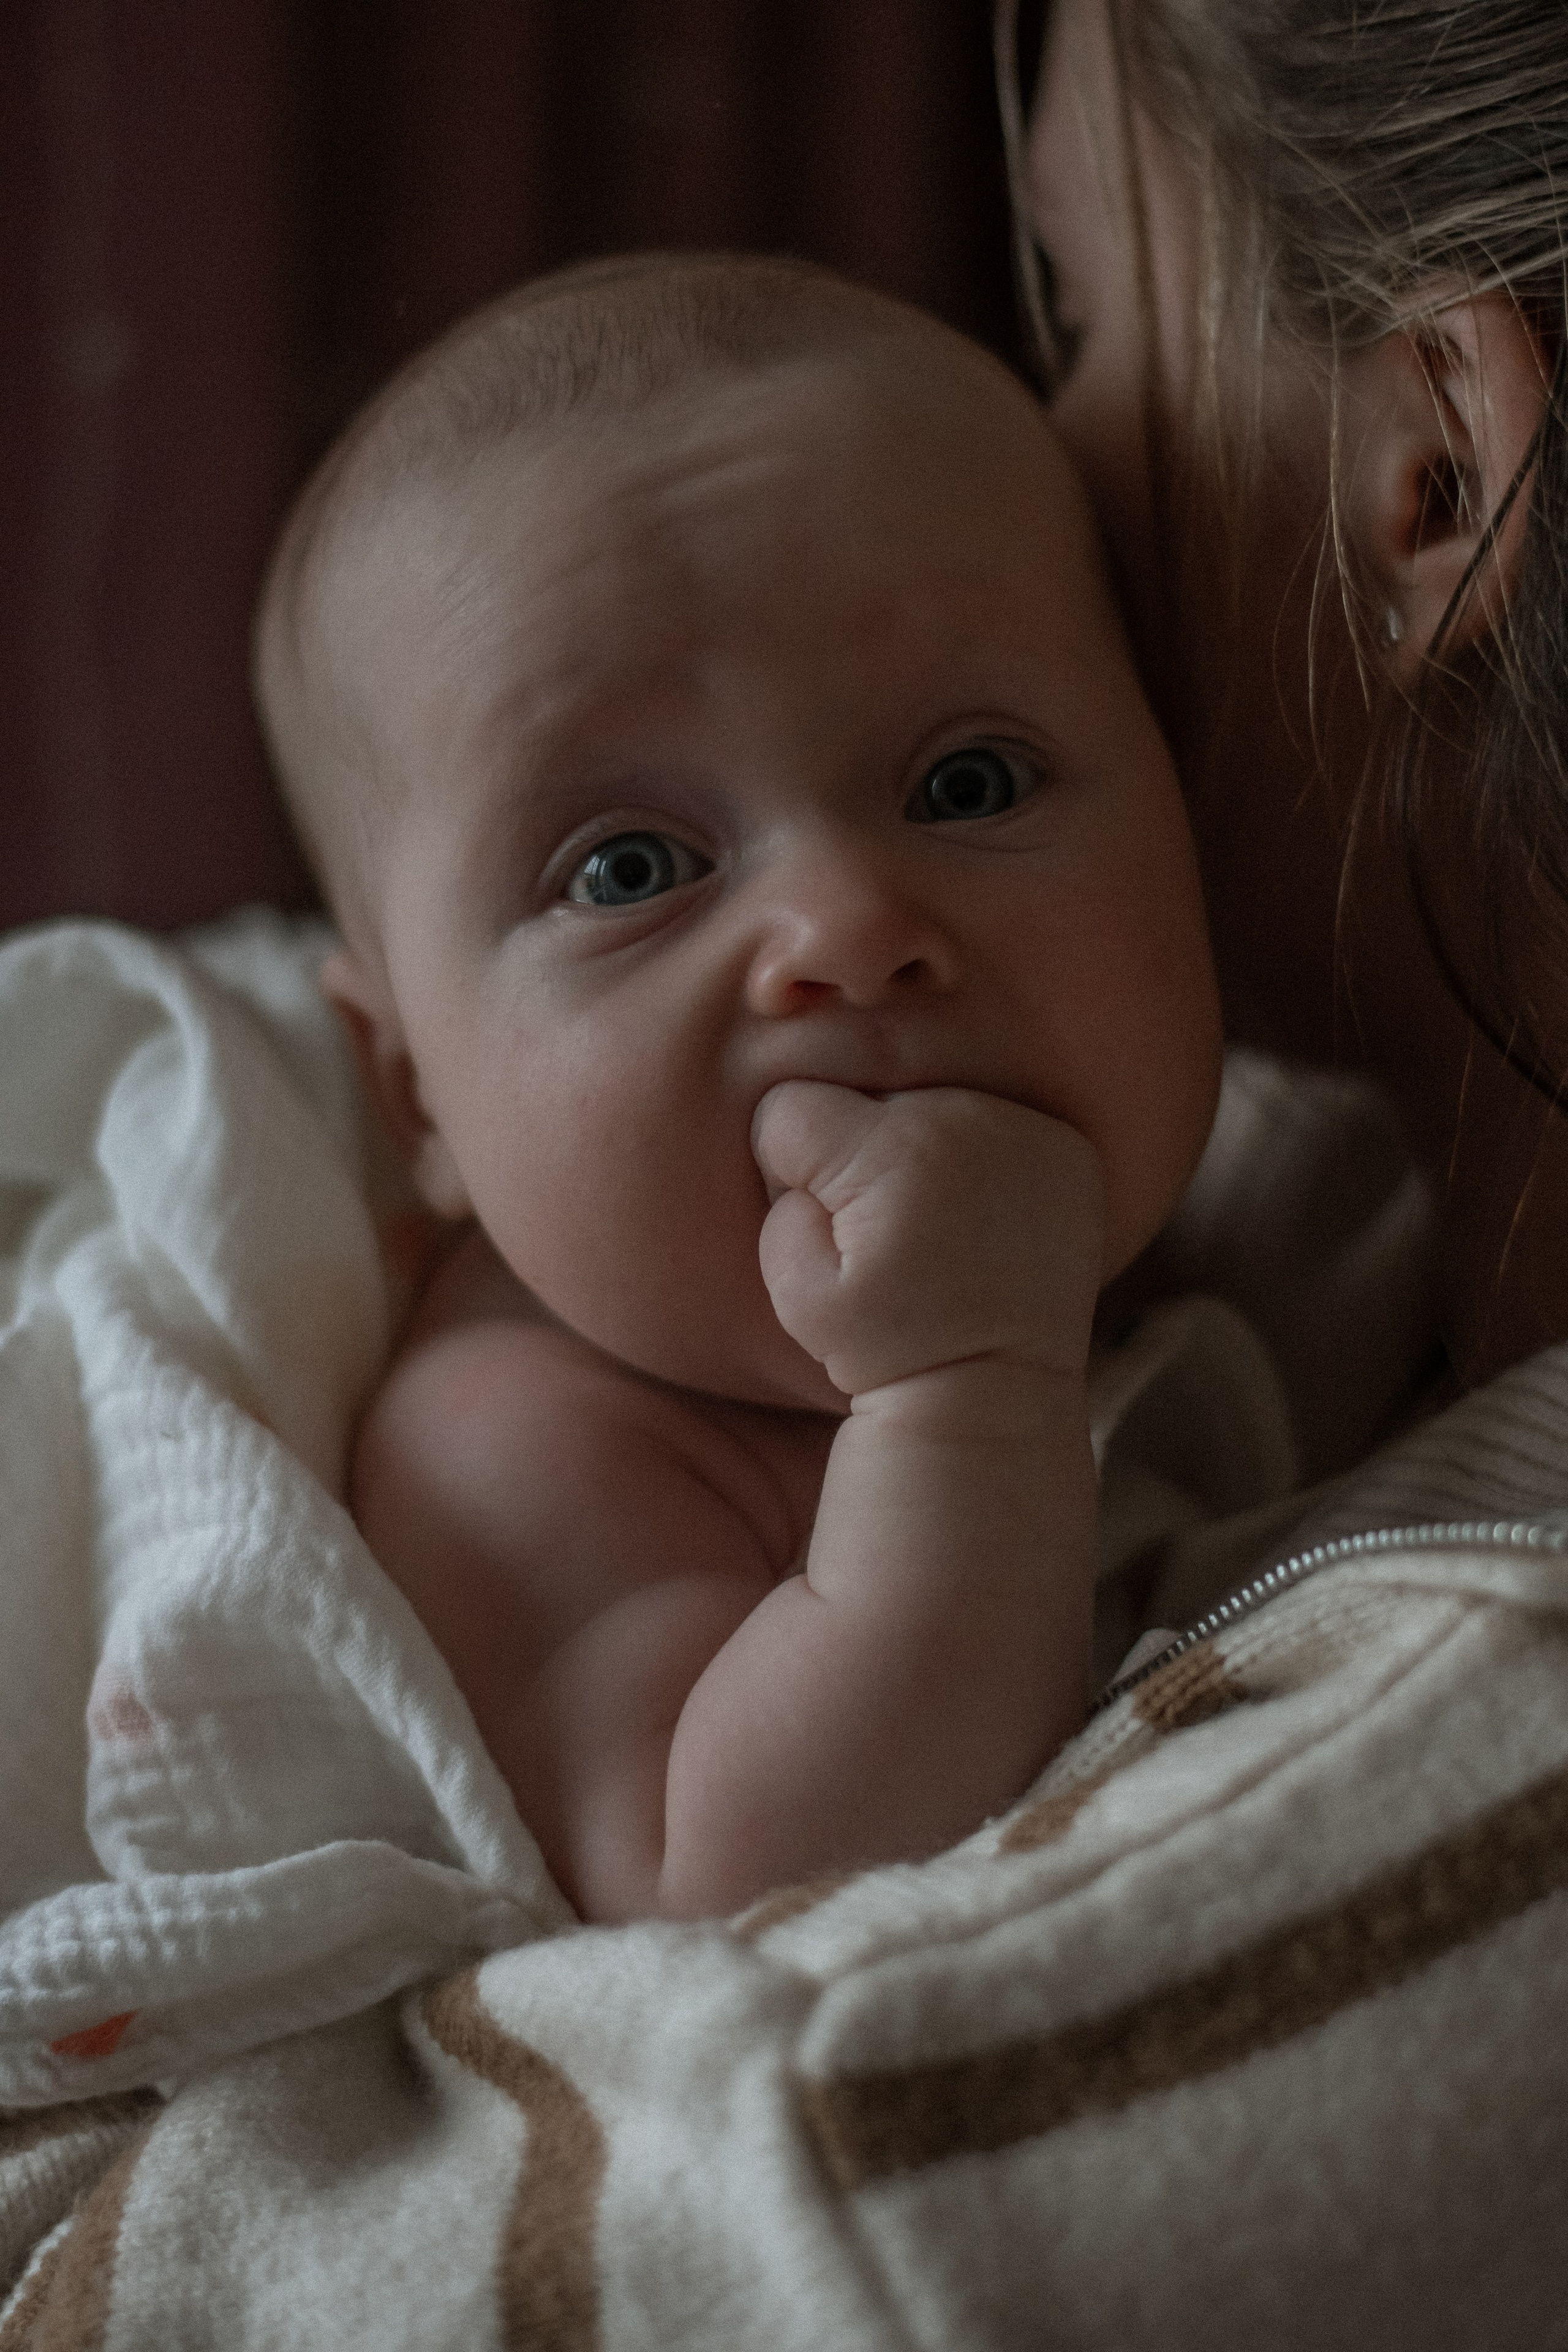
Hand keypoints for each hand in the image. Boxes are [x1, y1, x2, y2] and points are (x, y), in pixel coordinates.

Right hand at [751, 1081, 1103, 1397]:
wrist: (996, 1390)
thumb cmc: (887, 1347)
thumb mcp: (795, 1290)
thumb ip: (780, 1199)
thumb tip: (805, 1160)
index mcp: (888, 1147)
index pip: (791, 1107)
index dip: (788, 1167)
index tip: (825, 1222)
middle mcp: (963, 1119)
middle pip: (868, 1101)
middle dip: (858, 1156)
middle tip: (885, 1236)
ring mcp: (1026, 1129)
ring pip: (931, 1107)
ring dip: (920, 1153)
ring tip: (936, 1231)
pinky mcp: (1068, 1150)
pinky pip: (997, 1124)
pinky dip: (983, 1160)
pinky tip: (984, 1221)